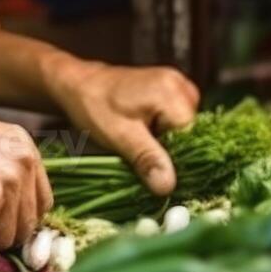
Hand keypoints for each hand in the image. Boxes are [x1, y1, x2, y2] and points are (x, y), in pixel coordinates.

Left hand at [50, 61, 199, 194]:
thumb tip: (168, 187)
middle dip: (167, 149)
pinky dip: (160, 131)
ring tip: (136, 137)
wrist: (78, 85)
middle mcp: (180, 86)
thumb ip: (147, 159)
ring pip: (181, 130)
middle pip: (189, 134)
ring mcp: (176, 86)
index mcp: (172, 93)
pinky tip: (141, 131)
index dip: (173, 157)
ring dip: (163, 141)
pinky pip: (174, 121)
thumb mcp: (120, 136)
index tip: (151, 165)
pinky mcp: (169, 92)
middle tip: (138, 149)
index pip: (192, 139)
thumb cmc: (94, 106)